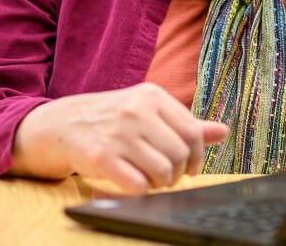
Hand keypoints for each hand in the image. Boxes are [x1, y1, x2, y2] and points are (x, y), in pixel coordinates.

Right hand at [10, 83, 228, 193]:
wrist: (62, 124)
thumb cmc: (112, 119)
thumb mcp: (147, 110)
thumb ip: (185, 122)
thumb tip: (223, 131)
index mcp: (152, 95)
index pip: (193, 132)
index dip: (196, 156)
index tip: (189, 166)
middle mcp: (136, 111)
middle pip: (179, 155)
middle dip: (177, 173)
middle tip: (166, 175)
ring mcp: (118, 133)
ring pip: (162, 172)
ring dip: (160, 183)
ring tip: (149, 178)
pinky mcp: (101, 156)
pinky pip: (138, 185)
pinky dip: (140, 190)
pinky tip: (131, 180)